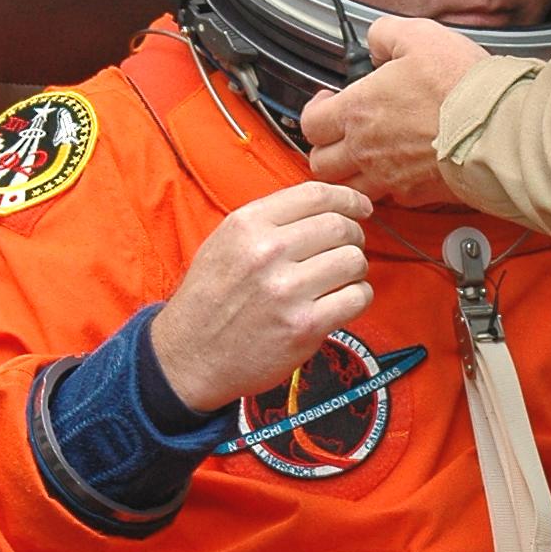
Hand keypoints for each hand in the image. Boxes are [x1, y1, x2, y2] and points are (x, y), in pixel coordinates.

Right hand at [149, 179, 373, 413]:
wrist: (190, 356)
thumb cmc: (210, 301)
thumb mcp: (224, 243)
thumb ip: (269, 221)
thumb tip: (325, 207)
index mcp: (248, 224)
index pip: (316, 194)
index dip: (347, 198)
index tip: (360, 208)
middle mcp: (267, 251)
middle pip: (340, 227)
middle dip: (354, 237)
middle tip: (348, 250)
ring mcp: (287, 290)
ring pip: (353, 261)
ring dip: (355, 270)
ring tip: (339, 280)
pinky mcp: (304, 326)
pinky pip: (356, 298)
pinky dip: (358, 298)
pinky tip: (342, 302)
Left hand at [302, 15, 485, 205]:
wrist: (497, 129)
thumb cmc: (460, 87)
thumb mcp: (419, 35)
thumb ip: (386, 35)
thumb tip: (377, 41)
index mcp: (358, 111)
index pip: (311, 123)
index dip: (314, 112)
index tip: (325, 103)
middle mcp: (366, 150)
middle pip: (321, 164)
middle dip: (325, 148)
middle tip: (339, 134)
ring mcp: (390, 177)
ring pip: (349, 189)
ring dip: (350, 175)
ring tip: (363, 159)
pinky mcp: (417, 195)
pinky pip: (391, 198)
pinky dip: (389, 187)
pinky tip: (400, 170)